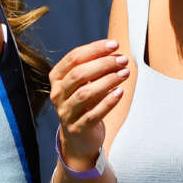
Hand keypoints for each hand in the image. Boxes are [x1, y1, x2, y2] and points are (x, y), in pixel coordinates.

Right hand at [48, 39, 128, 166]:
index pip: (73, 58)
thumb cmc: (85, 104)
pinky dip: (107, 102)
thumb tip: (114, 51)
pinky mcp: (77, 128)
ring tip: (125, 73)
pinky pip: (93, 114)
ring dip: (107, 81)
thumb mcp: (84, 84)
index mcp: (57, 78)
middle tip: (123, 60)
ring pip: (85, 93)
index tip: (114, 45)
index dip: (94, 50)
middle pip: (78, 74)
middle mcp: (57, 94)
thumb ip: (93, 68)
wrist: (79, 137)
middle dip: (102, 64)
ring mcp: (65, 112)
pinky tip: (120, 93)